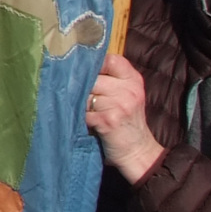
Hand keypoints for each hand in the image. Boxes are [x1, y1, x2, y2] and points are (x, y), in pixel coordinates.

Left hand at [85, 54, 162, 183]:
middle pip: (93, 77)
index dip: (94, 64)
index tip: (83, 72)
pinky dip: (80, 117)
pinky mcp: (108, 120)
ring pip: (86, 95)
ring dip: (78, 103)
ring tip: (81, 110)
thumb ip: (112, 80)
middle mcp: (129, 90)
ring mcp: (119, 105)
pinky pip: (84, 112)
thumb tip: (79, 67)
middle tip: (73, 93)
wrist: (137, 151)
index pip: (111, 60)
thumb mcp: (128, 95)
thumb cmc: (127, 122)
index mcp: (133, 80)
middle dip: (81, 87)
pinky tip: (83, 121)